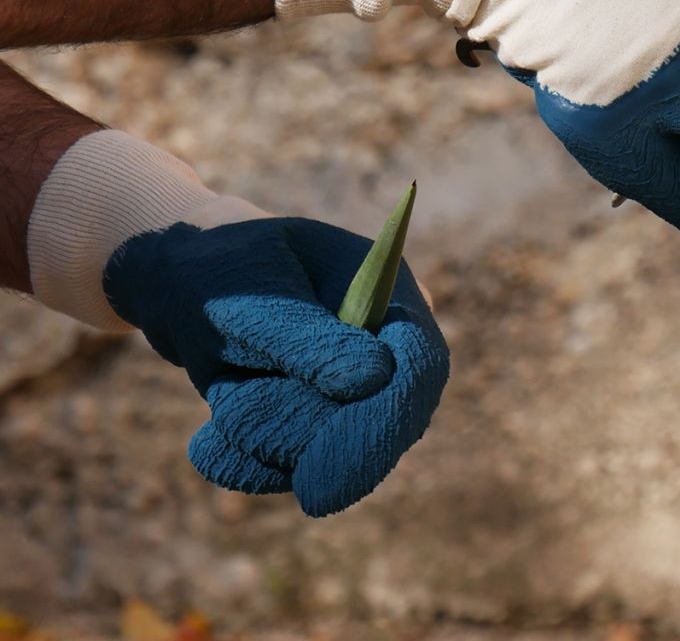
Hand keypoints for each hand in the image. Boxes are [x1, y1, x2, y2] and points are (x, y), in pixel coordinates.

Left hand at [103, 216, 447, 515]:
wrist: (190, 284)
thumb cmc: (225, 276)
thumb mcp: (252, 298)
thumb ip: (308, 341)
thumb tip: (373, 379)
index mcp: (394, 297)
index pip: (419, 367)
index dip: (385, 422)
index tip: (331, 472)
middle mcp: (388, 353)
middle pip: (382, 426)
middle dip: (299, 428)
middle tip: (231, 410)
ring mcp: (358, 397)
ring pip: (322, 456)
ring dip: (257, 430)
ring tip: (221, 376)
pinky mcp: (320, 433)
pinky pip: (284, 473)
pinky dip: (238, 456)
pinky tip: (209, 432)